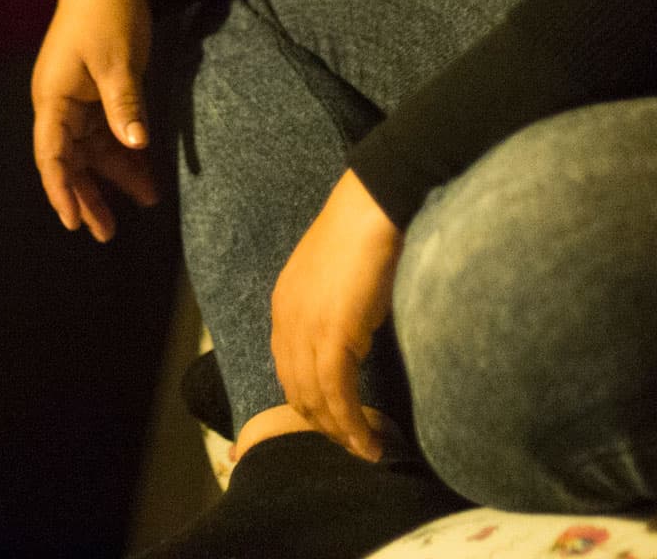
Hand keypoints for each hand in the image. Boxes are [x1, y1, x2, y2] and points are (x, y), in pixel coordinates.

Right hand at [31, 0, 160, 241]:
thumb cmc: (107, 14)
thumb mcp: (117, 61)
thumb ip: (125, 105)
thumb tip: (136, 146)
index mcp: (53, 96)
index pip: (51, 154)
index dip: (60, 189)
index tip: (73, 221)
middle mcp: (59, 103)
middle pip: (70, 160)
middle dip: (87, 195)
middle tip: (105, 233)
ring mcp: (78, 100)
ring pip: (92, 150)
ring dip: (114, 176)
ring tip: (144, 202)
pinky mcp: (98, 94)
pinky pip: (109, 133)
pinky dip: (126, 153)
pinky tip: (146, 174)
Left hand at [271, 169, 402, 460]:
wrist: (373, 207)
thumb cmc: (364, 231)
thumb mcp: (337, 277)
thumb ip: (334, 309)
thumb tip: (352, 337)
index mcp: (284, 305)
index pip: (288, 368)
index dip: (308, 399)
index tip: (332, 421)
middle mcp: (286, 322)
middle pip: (297, 390)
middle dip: (323, 423)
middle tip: (351, 443)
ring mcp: (306, 331)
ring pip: (316, 399)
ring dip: (340, 431)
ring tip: (364, 450)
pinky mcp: (333, 337)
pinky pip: (338, 394)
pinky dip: (352, 423)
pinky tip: (369, 440)